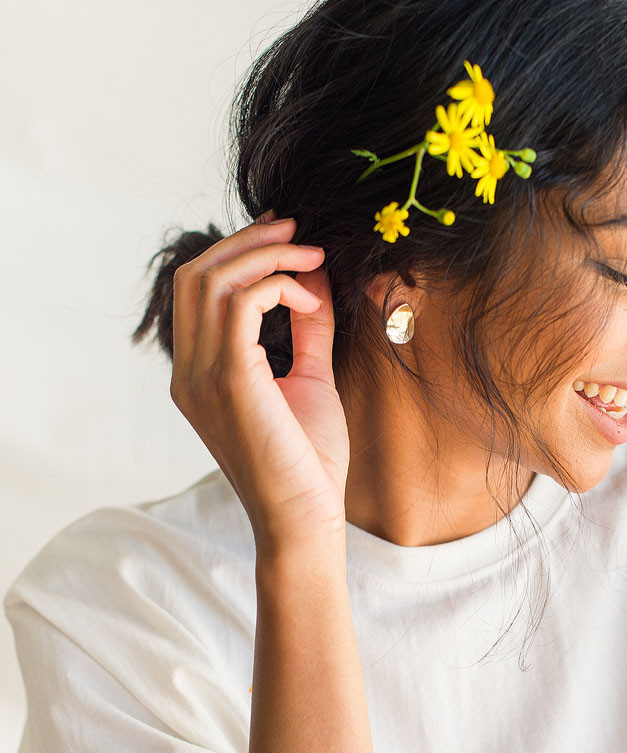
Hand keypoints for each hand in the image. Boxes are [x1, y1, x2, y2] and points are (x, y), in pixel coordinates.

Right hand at [170, 211, 347, 557]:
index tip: (288, 239)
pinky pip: (240, 302)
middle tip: (298, 231)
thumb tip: (311, 282)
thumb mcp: (310, 382)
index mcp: (198, 375)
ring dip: (265, 255)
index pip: (197, 291)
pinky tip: (308, 298)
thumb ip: (306, 332)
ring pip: (212, 279)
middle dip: (247, 242)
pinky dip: (276, 285)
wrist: (305, 521)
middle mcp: (189, 373)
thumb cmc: (308, 464)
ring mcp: (202, 376)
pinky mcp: (230, 380)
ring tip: (311, 254)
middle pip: (195, 275)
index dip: (239, 253)